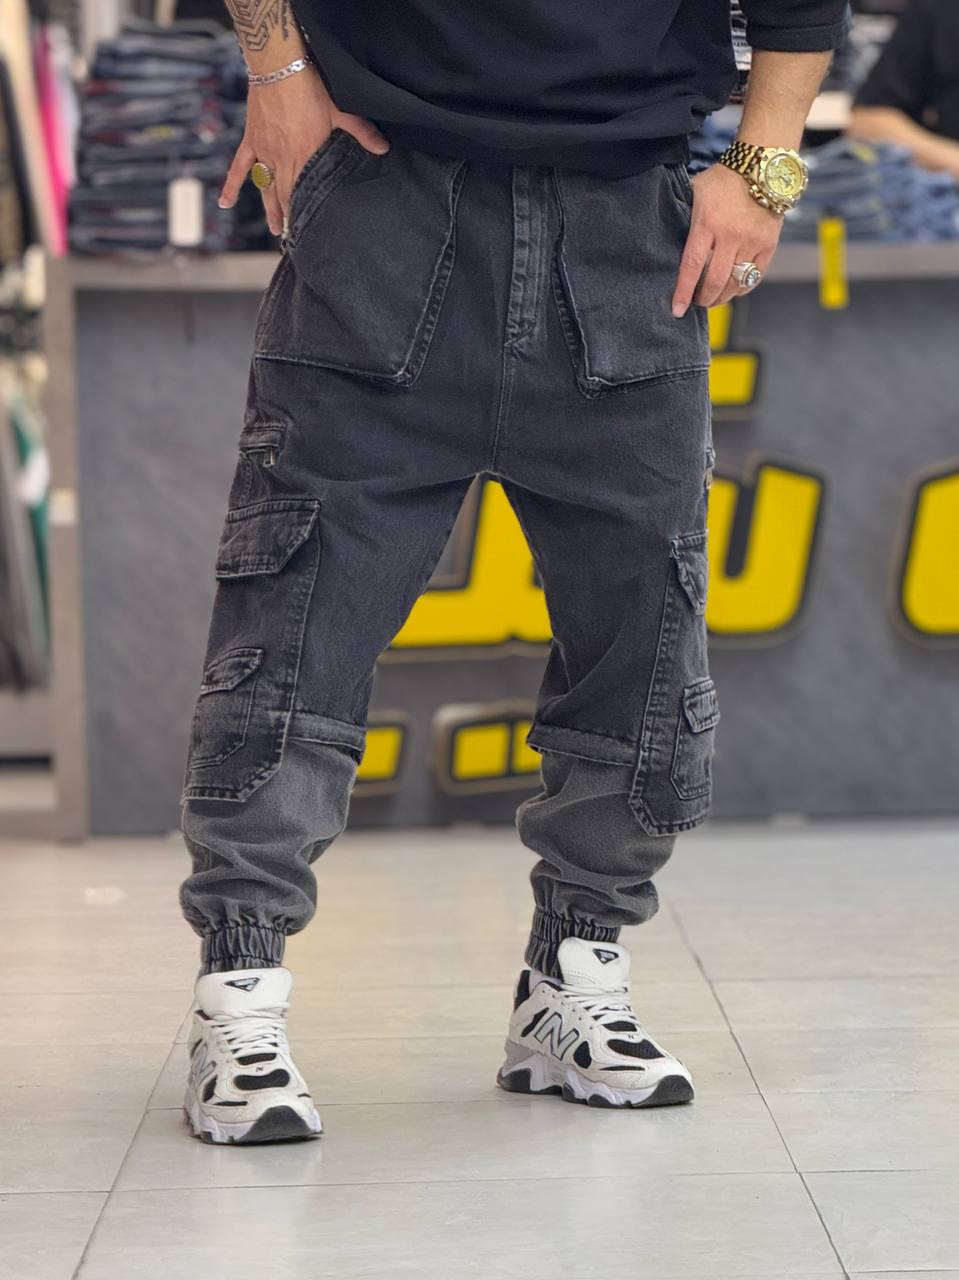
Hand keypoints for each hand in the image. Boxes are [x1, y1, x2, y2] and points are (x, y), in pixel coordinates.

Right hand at [218, 67, 389, 236]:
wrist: (279, 67)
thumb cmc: (310, 88)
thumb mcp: (340, 112)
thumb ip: (361, 133)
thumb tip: (384, 149)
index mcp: (305, 156)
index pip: (304, 192)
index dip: (305, 212)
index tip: (308, 230)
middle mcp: (283, 159)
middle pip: (284, 196)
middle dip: (288, 217)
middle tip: (293, 237)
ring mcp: (265, 152)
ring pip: (266, 188)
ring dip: (270, 210)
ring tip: (274, 228)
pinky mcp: (252, 141)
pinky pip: (239, 167)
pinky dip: (232, 186)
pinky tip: (225, 203)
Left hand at [671, 163, 783, 316]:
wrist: (760, 167)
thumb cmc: (722, 181)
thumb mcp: (696, 194)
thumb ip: (686, 219)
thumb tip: (669, 243)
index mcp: (707, 224)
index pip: (693, 266)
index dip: (683, 291)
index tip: (677, 310)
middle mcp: (730, 235)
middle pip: (715, 281)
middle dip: (704, 299)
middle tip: (697, 303)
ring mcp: (751, 241)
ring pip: (735, 283)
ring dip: (722, 297)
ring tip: (713, 299)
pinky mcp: (768, 244)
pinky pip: (754, 277)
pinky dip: (742, 288)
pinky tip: (733, 290)